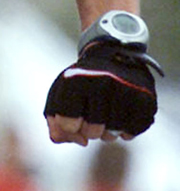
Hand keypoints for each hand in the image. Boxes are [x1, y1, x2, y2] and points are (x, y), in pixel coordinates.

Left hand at [44, 41, 161, 144]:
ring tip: (105, 117)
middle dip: (89, 130)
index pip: (67, 124)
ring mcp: (125, 89)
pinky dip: (125, 131)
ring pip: (112, 134)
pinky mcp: (144, 98)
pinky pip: (132, 132)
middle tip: (91, 116)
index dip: (69, 127)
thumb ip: (54, 119)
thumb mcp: (61, 93)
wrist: (114, 57)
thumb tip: (66, 140)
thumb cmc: (83, 81)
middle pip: (91, 132)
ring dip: (107, 133)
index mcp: (75, 78)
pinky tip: (121, 117)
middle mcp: (101, 81)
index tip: (73, 118)